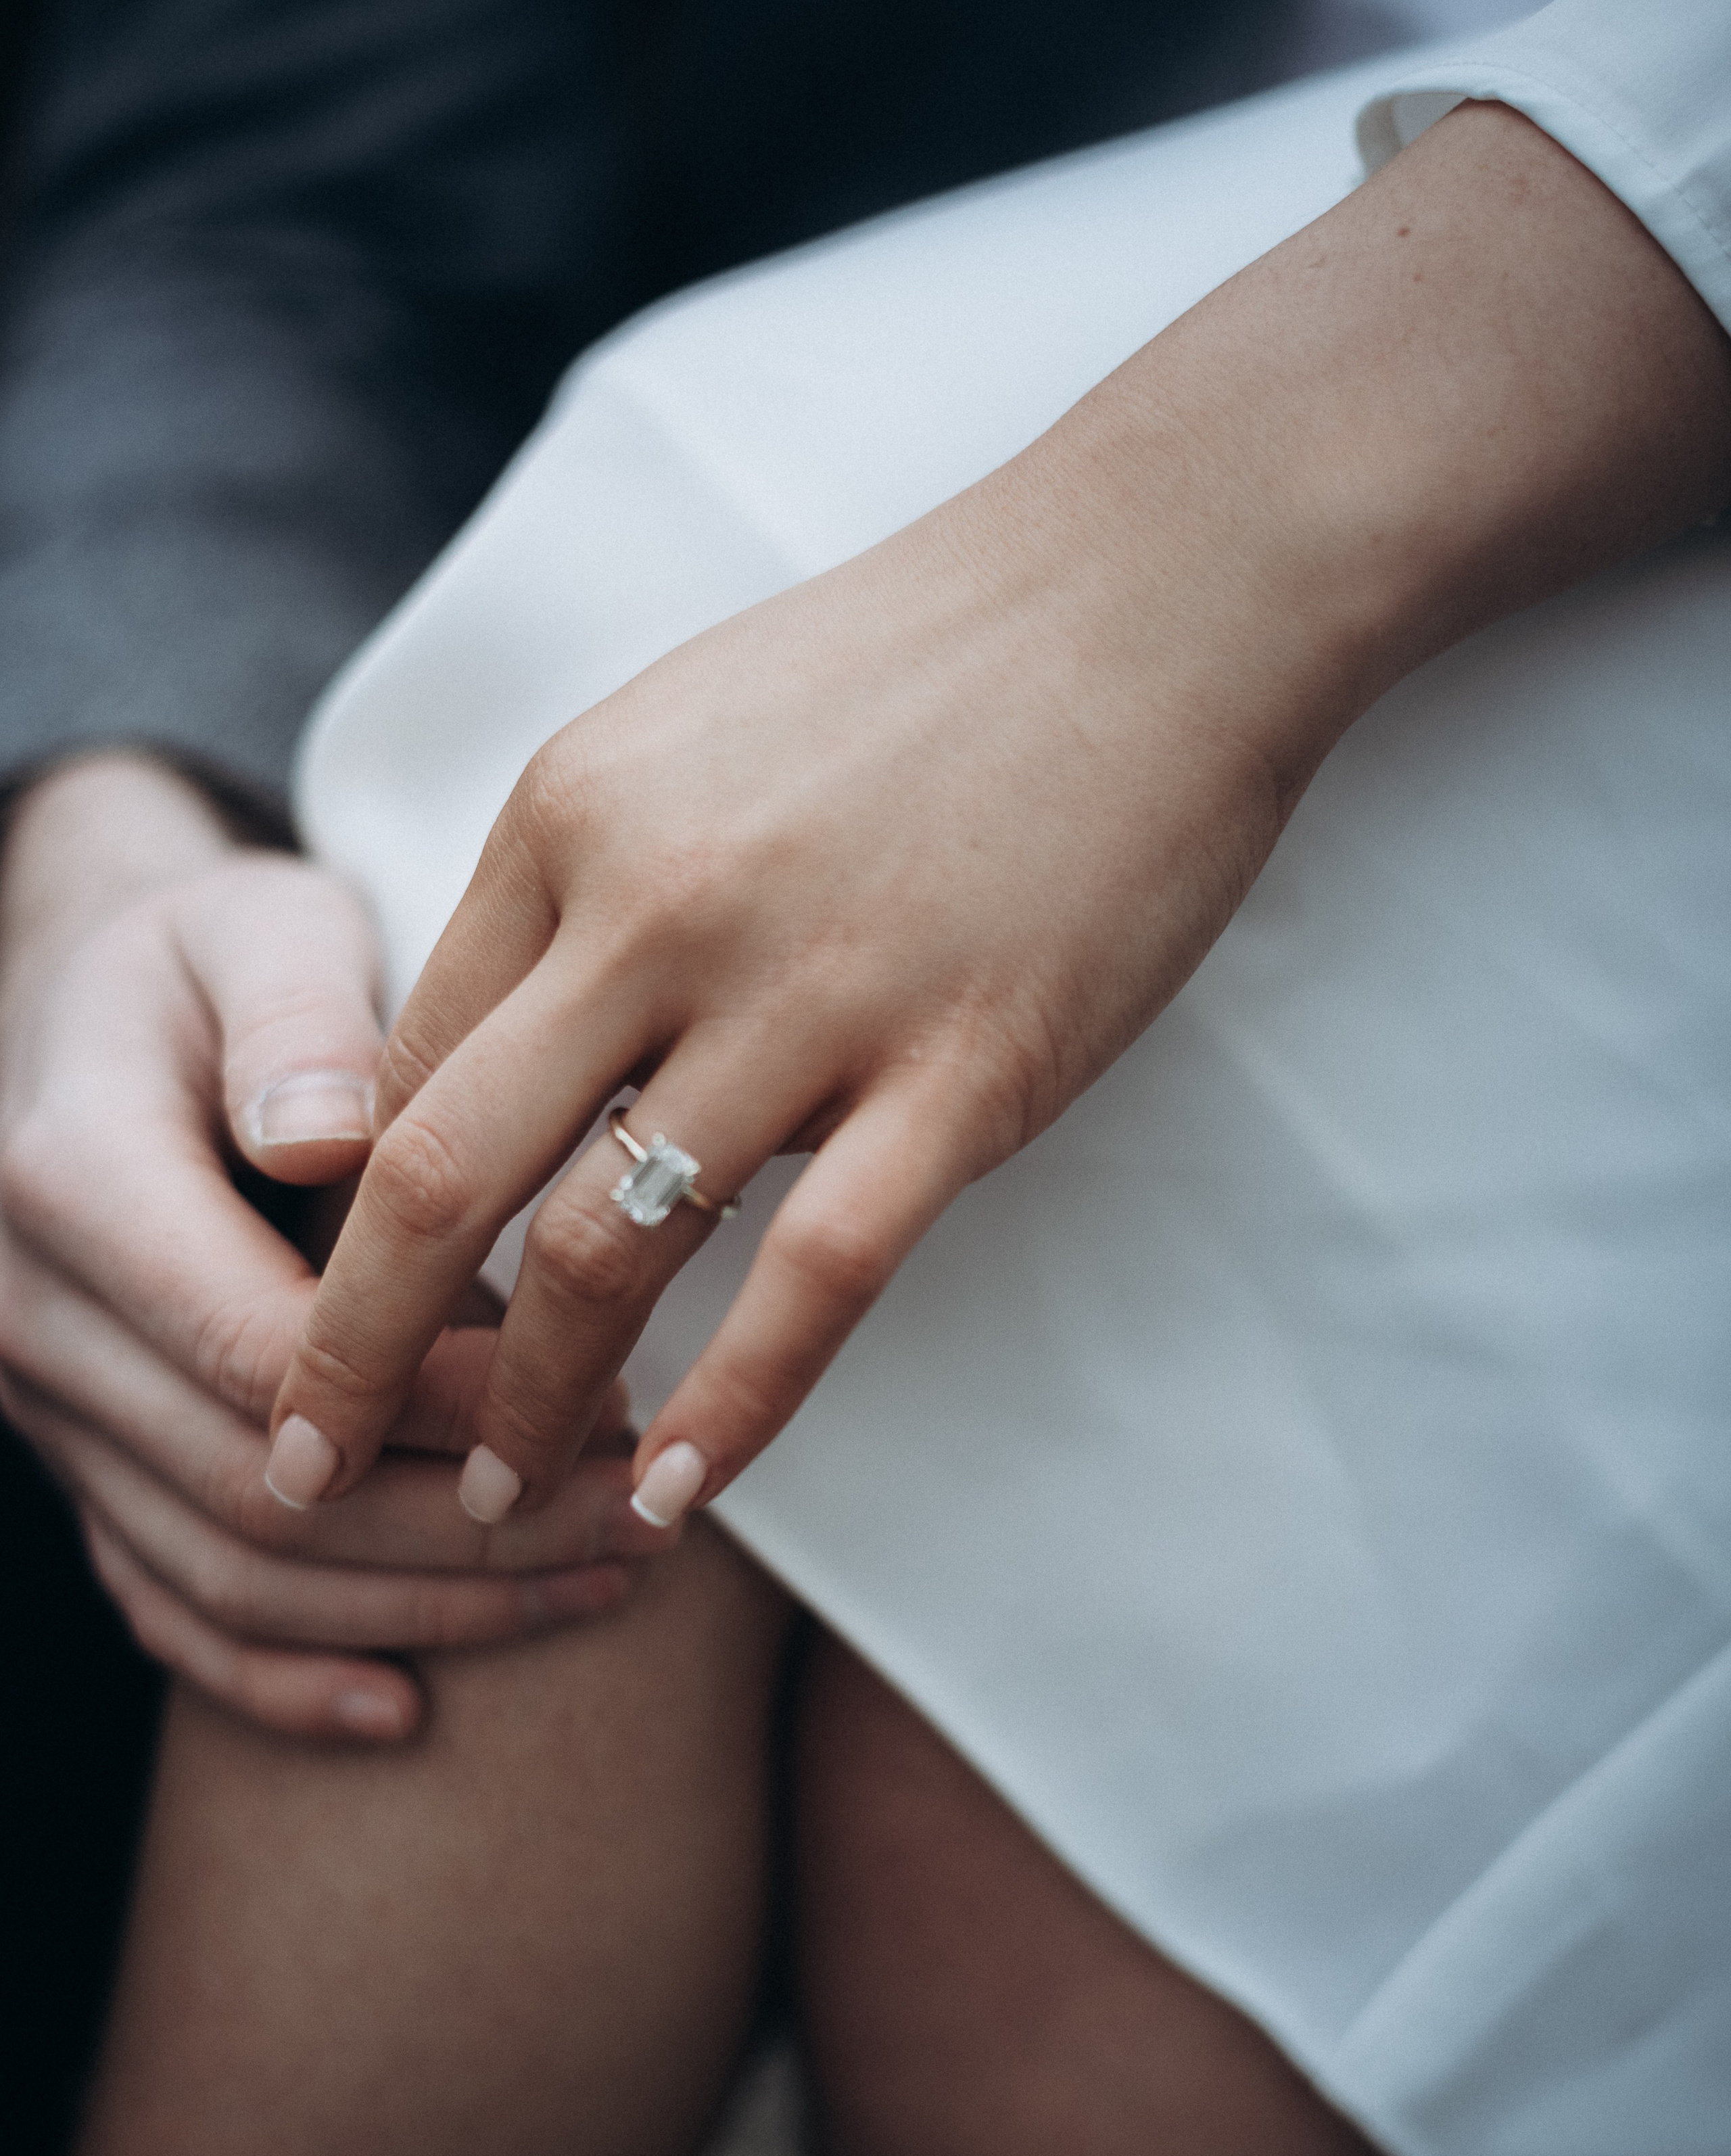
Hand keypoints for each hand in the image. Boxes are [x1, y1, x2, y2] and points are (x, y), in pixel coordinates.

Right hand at [0, 757, 663, 1741]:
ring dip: (420, 1605)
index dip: (435, 1396)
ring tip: (599, 1588)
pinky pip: (167, 1604)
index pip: (261, 1342)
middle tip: (643, 1518)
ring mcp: (56, 1412)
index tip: (600, 1397)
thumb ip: (294, 1019)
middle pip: (257, 1487)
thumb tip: (329, 1136)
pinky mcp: (90, 1465)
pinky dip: (283, 1674)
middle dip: (465, 1528)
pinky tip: (408, 1710)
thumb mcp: (253, 928)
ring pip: (229, 1571)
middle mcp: (38, 1321)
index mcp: (75, 1185)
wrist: (99, 1014)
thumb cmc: (211, 958)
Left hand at [270, 105, 1730, 1526]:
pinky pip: (817, 1279)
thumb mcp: (688, 731)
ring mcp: (815, 993)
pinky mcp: (965, 1069)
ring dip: (529, 1408)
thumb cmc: (920, 666)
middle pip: (442, 1175)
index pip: (408, 1061)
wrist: (1159, 587)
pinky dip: (733, 1410)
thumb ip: (583, 887)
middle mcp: (657, 907)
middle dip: (346, 1350)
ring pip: (614, 1251)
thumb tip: (515, 1059)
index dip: (351, 1218)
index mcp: (570, 814)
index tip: (344, 1316)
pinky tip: (670, 1498)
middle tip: (294, 1465)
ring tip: (488, 1507)